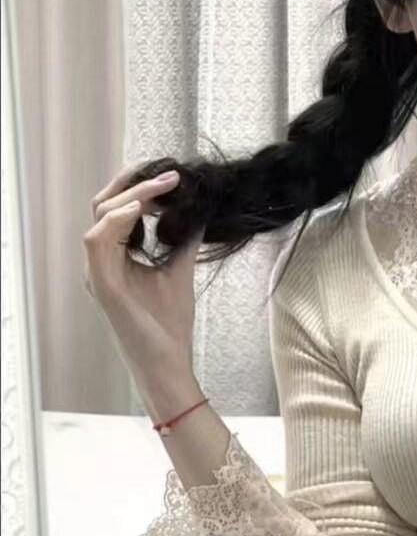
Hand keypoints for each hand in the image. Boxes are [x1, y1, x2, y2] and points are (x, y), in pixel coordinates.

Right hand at [82, 165, 203, 379]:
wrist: (167, 362)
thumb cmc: (169, 323)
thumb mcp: (180, 270)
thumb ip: (185, 240)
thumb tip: (200, 210)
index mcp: (115, 255)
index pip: (118, 208)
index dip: (141, 186)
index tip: (173, 176)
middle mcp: (101, 260)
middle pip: (105, 203)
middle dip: (134, 181)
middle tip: (169, 173)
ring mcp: (97, 270)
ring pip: (101, 215)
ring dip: (133, 195)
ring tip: (164, 187)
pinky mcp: (100, 283)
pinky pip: (97, 240)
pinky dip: (118, 219)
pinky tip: (144, 208)